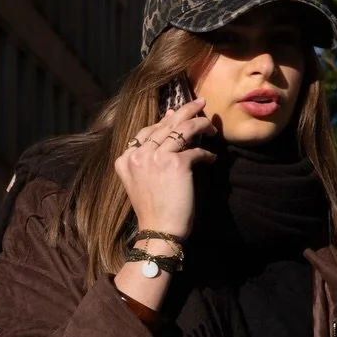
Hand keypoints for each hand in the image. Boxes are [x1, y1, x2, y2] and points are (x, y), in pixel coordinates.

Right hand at [113, 96, 214, 243]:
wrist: (159, 232)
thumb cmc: (153, 211)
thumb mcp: (141, 180)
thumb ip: (149, 154)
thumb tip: (168, 119)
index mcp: (125, 159)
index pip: (147, 131)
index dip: (165, 120)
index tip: (177, 114)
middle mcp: (138, 155)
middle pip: (165, 124)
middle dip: (185, 110)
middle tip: (200, 103)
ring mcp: (155, 158)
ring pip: (182, 129)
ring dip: (200, 124)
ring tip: (211, 126)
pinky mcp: (176, 164)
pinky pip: (195, 151)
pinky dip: (206, 154)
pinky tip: (211, 159)